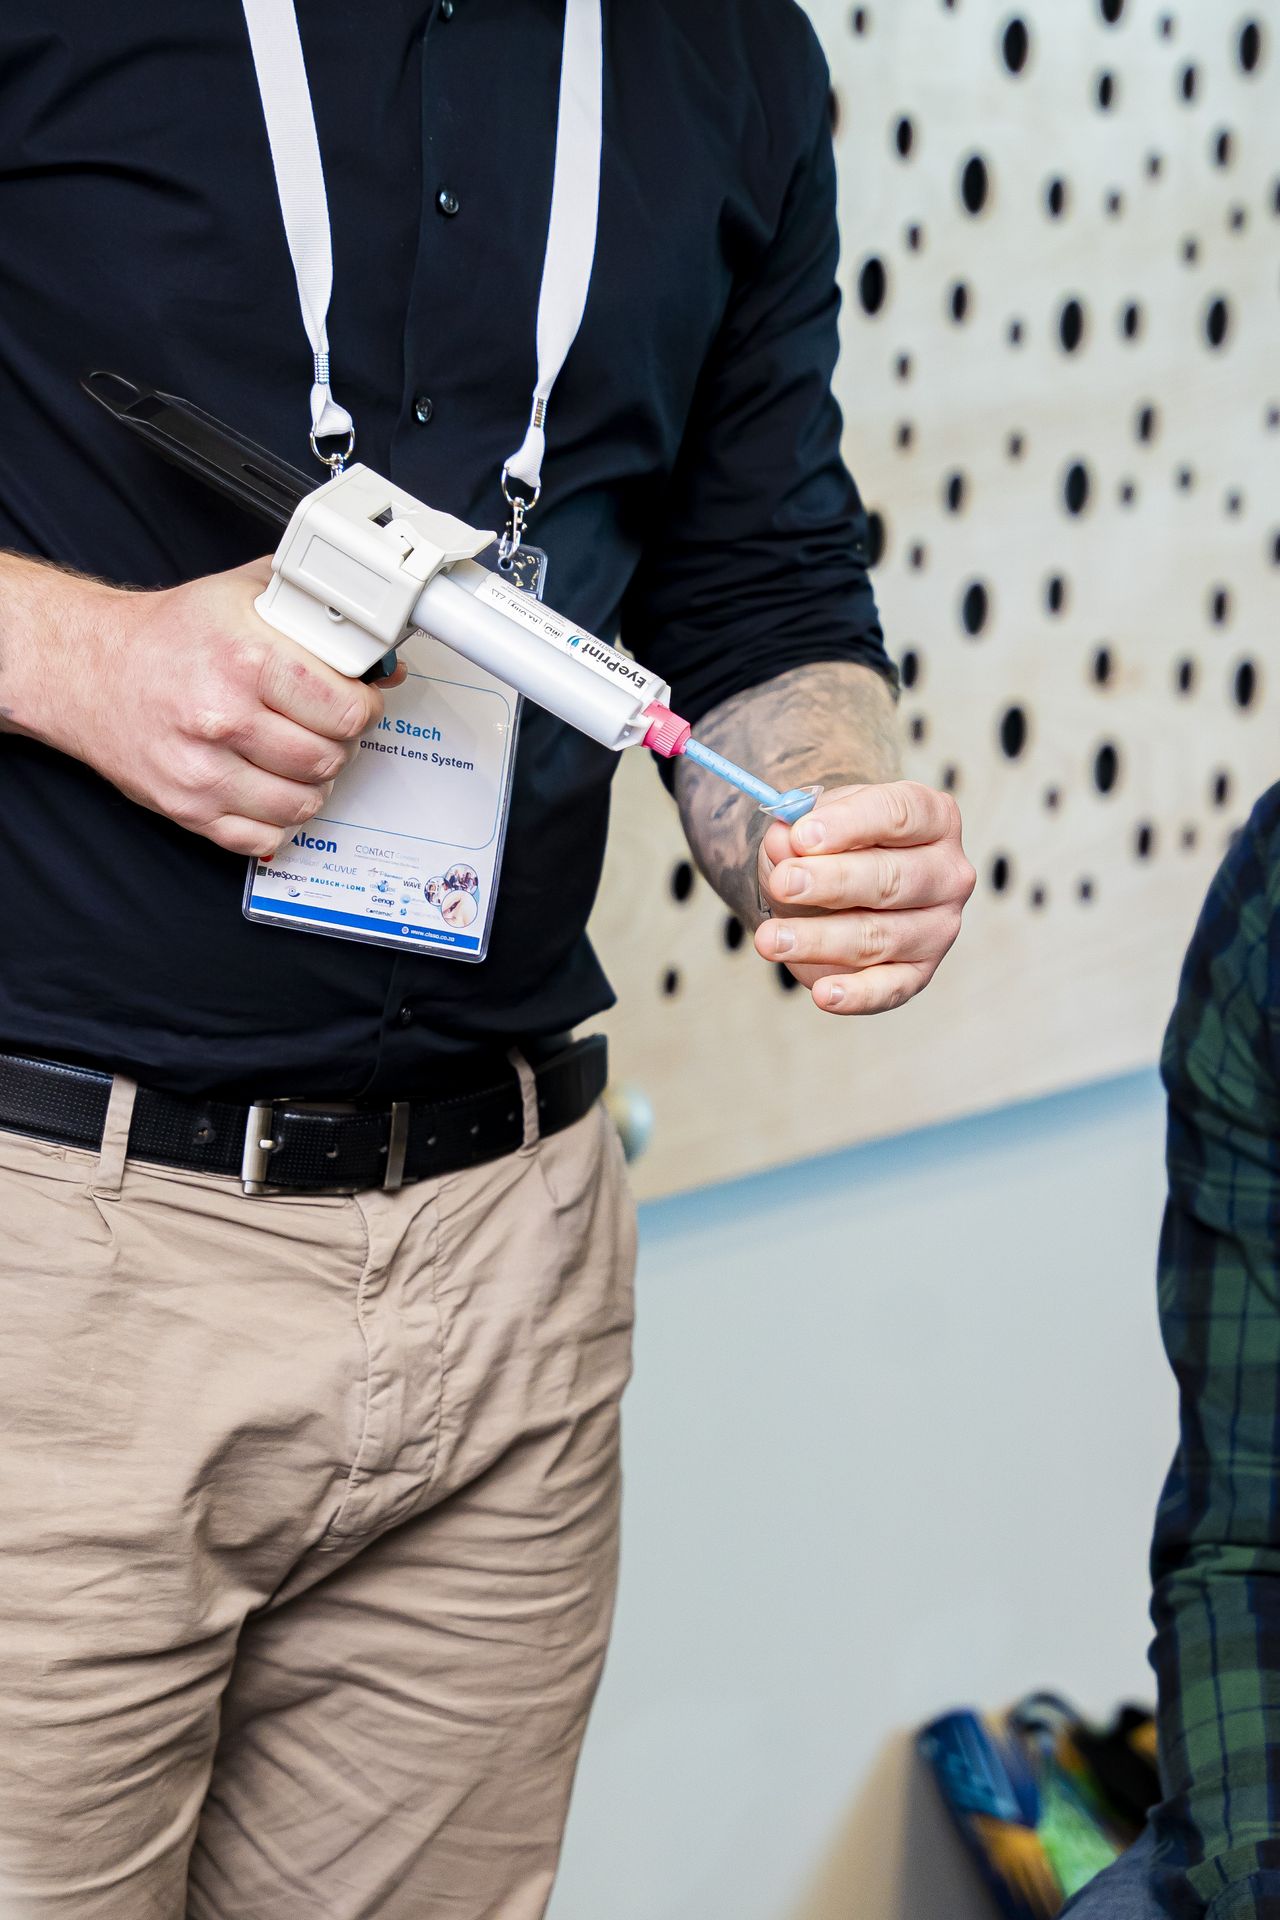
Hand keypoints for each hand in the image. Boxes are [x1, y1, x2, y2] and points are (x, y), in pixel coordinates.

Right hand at [15, 556, 404, 857]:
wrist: (89, 670)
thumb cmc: (168, 636)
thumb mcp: (245, 597)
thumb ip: (317, 618)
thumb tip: (381, 664)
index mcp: (246, 660)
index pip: (347, 711)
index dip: (362, 708)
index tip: (354, 702)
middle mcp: (223, 717)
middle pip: (329, 759)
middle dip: (337, 744)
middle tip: (322, 728)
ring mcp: (203, 771)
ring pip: (304, 803)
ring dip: (311, 784)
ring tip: (297, 756)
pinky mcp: (188, 809)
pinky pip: (264, 838)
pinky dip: (277, 819)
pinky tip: (269, 787)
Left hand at [754, 781, 975, 1013]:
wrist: (830, 891)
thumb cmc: (830, 849)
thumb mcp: (809, 829)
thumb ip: (795, 832)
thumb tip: (782, 840)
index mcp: (932, 818)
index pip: (899, 814)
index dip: (849, 824)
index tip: (801, 836)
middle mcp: (946, 873)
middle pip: (893, 878)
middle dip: (833, 882)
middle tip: (783, 883)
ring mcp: (938, 927)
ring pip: (880, 936)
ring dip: (820, 939)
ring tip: (770, 939)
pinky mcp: (918, 973)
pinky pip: (890, 988)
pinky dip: (856, 995)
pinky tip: (823, 994)